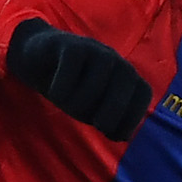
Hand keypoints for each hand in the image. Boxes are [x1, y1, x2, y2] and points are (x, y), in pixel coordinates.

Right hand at [5, 18, 150, 137]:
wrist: (38, 57)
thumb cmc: (72, 89)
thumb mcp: (92, 110)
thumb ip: (110, 122)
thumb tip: (123, 135)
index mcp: (126, 75)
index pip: (143, 93)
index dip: (131, 117)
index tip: (110, 132)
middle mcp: (115, 60)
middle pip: (124, 88)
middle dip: (110, 114)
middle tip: (95, 125)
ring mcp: (95, 50)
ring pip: (95, 84)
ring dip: (79, 103)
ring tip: (65, 104)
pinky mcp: (71, 46)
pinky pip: (70, 72)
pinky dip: (61, 89)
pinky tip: (53, 92)